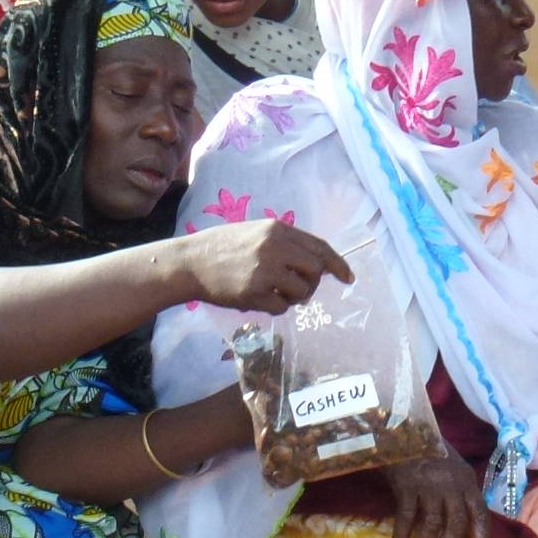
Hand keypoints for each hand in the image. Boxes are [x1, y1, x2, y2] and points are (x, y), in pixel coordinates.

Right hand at [181, 218, 355, 315]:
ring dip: (294, 298)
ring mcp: (265, 270)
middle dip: (312, 283)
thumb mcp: (256, 233)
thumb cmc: (223, 247)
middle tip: (297, 288)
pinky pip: (282, 308)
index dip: (337, 264)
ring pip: (303, 292)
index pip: (320, 247)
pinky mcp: (255, 292)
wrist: (190, 262)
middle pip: (316, 271)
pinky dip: (275, 307)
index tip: (348, 277)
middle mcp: (275, 247)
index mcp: (277, 230)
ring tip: (274, 292)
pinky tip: (258, 299)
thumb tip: (318, 262)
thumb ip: (285, 243)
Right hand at [385, 452, 489, 537]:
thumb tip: (463, 531)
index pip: (480, 515)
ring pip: (431, 524)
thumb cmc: (429, 453)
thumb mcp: (453, 471)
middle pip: (455, 524)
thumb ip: (460, 496)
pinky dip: (401, 536)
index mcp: (467, 482)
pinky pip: (406, 517)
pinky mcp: (408, 485)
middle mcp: (452, 485)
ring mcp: (430, 485)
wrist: (402, 430)